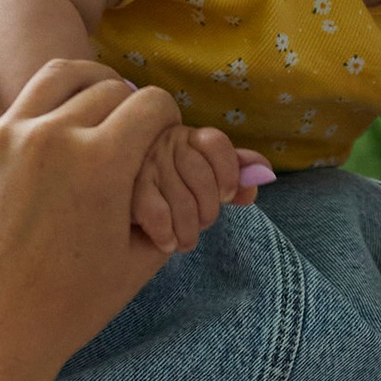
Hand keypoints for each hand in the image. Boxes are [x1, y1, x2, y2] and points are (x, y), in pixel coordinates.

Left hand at [0, 49, 188, 380]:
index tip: (165, 130)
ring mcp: (1, 140)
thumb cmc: (72, 308)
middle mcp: (52, 136)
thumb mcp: (140, 258)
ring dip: (79, 79)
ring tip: (89, 92)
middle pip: (107, 89)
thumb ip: (183, 207)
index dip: (167, 116)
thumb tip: (244, 180)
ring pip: (51, 79)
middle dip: (128, 101)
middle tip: (132, 122)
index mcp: (104, 161)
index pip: (152, 105)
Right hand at [130, 120, 266, 256]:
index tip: (228, 196)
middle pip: (202, 175)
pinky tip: (167, 243)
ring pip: (182, 200)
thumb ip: (234, 173)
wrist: (115, 211)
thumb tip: (264, 174)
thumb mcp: (203, 179)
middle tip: (202, 223)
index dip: (229, 173)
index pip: (216, 143)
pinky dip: (167, 234)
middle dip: (208, 210)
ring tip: (185, 241)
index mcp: (185, 136)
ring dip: (189, 230)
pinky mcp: (123, 191)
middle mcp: (162, 143)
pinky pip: (157, 213)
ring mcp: (141, 165)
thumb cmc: (167, 193)